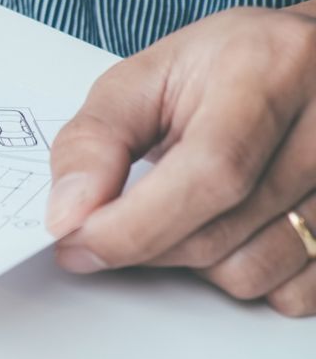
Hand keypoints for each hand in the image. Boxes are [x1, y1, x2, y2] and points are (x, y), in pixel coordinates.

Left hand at [46, 6, 315, 315]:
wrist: (311, 64)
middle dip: (148, 243)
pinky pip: (294, 294)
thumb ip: (96, 138)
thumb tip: (67, 214)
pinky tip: (236, 231)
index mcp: (272, 70)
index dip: (135, 223)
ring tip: (189, 211)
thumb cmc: (230, 66)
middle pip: (223, 232)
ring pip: (254, 273)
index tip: (79, 241)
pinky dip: (249, 279)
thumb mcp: (147, 76)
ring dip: (196, 263)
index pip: (210, 172)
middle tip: (119, 222)